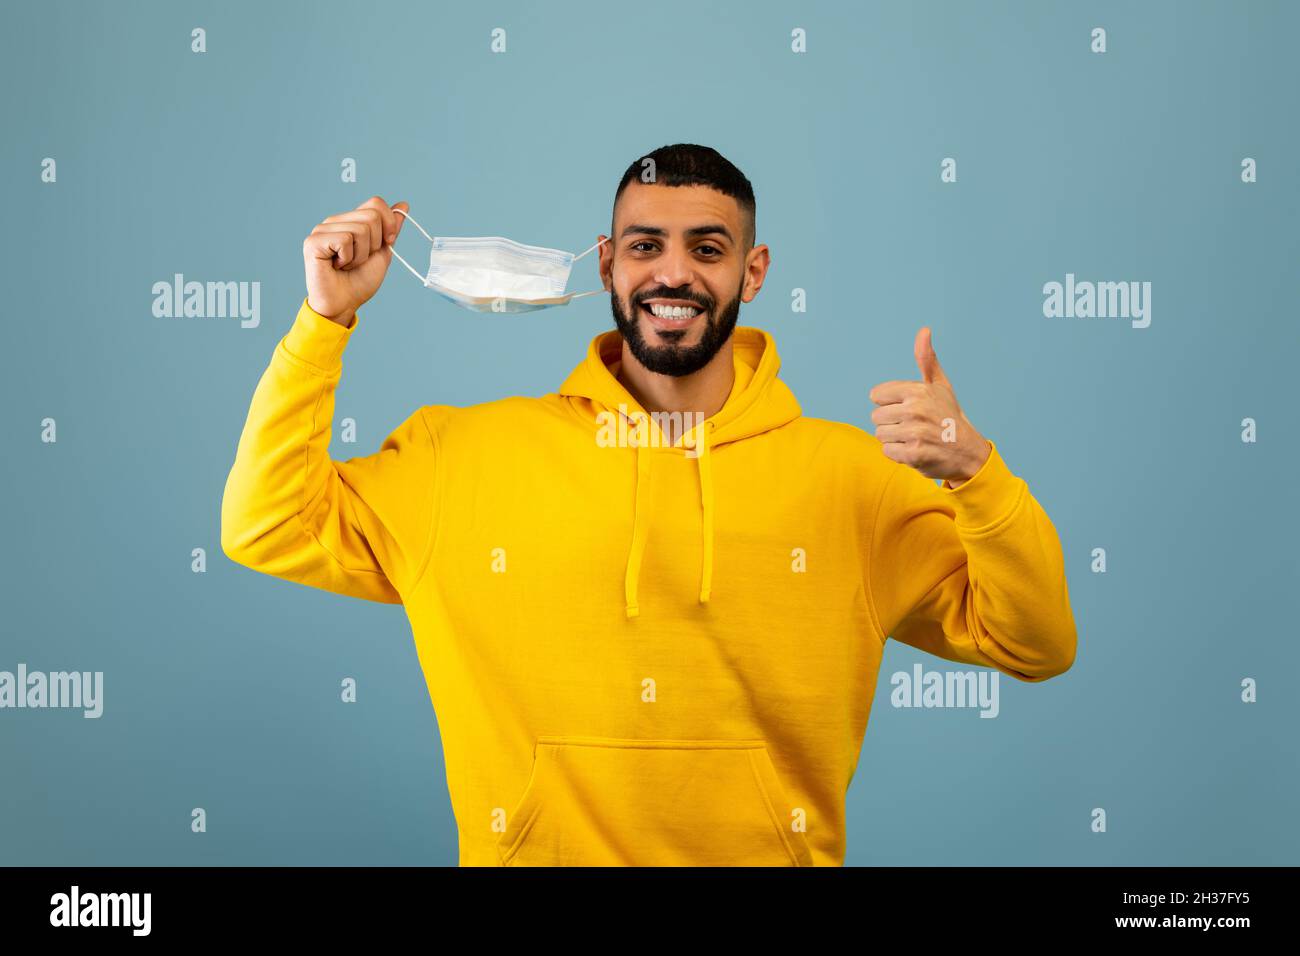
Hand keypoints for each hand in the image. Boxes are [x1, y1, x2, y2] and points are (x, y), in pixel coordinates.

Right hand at [303, 196, 407, 324]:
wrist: (344, 303)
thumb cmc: (359, 281)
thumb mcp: (382, 253)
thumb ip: (390, 229)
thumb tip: (403, 205)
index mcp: (350, 221)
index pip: (375, 203)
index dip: (388, 223)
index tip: (387, 242)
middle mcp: (335, 221)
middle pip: (371, 216)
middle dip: (374, 244)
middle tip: (359, 260)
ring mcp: (322, 229)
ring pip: (360, 229)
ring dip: (361, 255)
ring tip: (347, 264)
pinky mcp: (313, 241)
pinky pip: (345, 240)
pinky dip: (348, 258)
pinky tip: (337, 266)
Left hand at [868, 327, 990, 484]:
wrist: (968, 452)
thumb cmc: (949, 416)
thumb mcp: (940, 385)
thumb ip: (927, 359)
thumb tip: (924, 330)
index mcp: (918, 390)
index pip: (876, 395)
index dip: (889, 403)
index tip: (908, 408)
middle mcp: (916, 409)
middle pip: (876, 416)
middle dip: (891, 423)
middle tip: (914, 426)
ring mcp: (915, 433)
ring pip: (880, 434)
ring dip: (894, 439)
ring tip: (915, 438)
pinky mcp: (913, 454)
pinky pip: (887, 452)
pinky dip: (898, 455)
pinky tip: (916, 450)